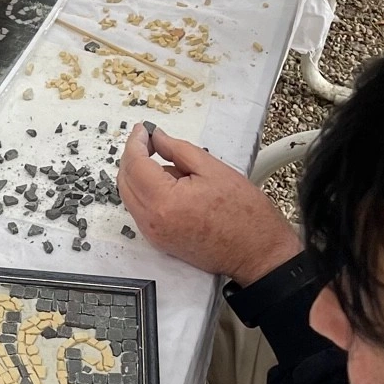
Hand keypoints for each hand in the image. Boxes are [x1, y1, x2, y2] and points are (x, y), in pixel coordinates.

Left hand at [118, 124, 300, 284]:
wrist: (259, 254)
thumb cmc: (245, 215)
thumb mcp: (212, 169)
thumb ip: (178, 150)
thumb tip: (156, 138)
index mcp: (164, 201)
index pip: (135, 164)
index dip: (136, 142)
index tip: (142, 130)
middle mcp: (152, 222)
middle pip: (125, 180)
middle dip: (133, 157)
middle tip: (149, 141)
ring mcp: (154, 235)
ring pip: (130, 196)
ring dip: (139, 175)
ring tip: (169, 164)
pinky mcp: (160, 242)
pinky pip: (141, 210)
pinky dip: (147, 192)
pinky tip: (171, 185)